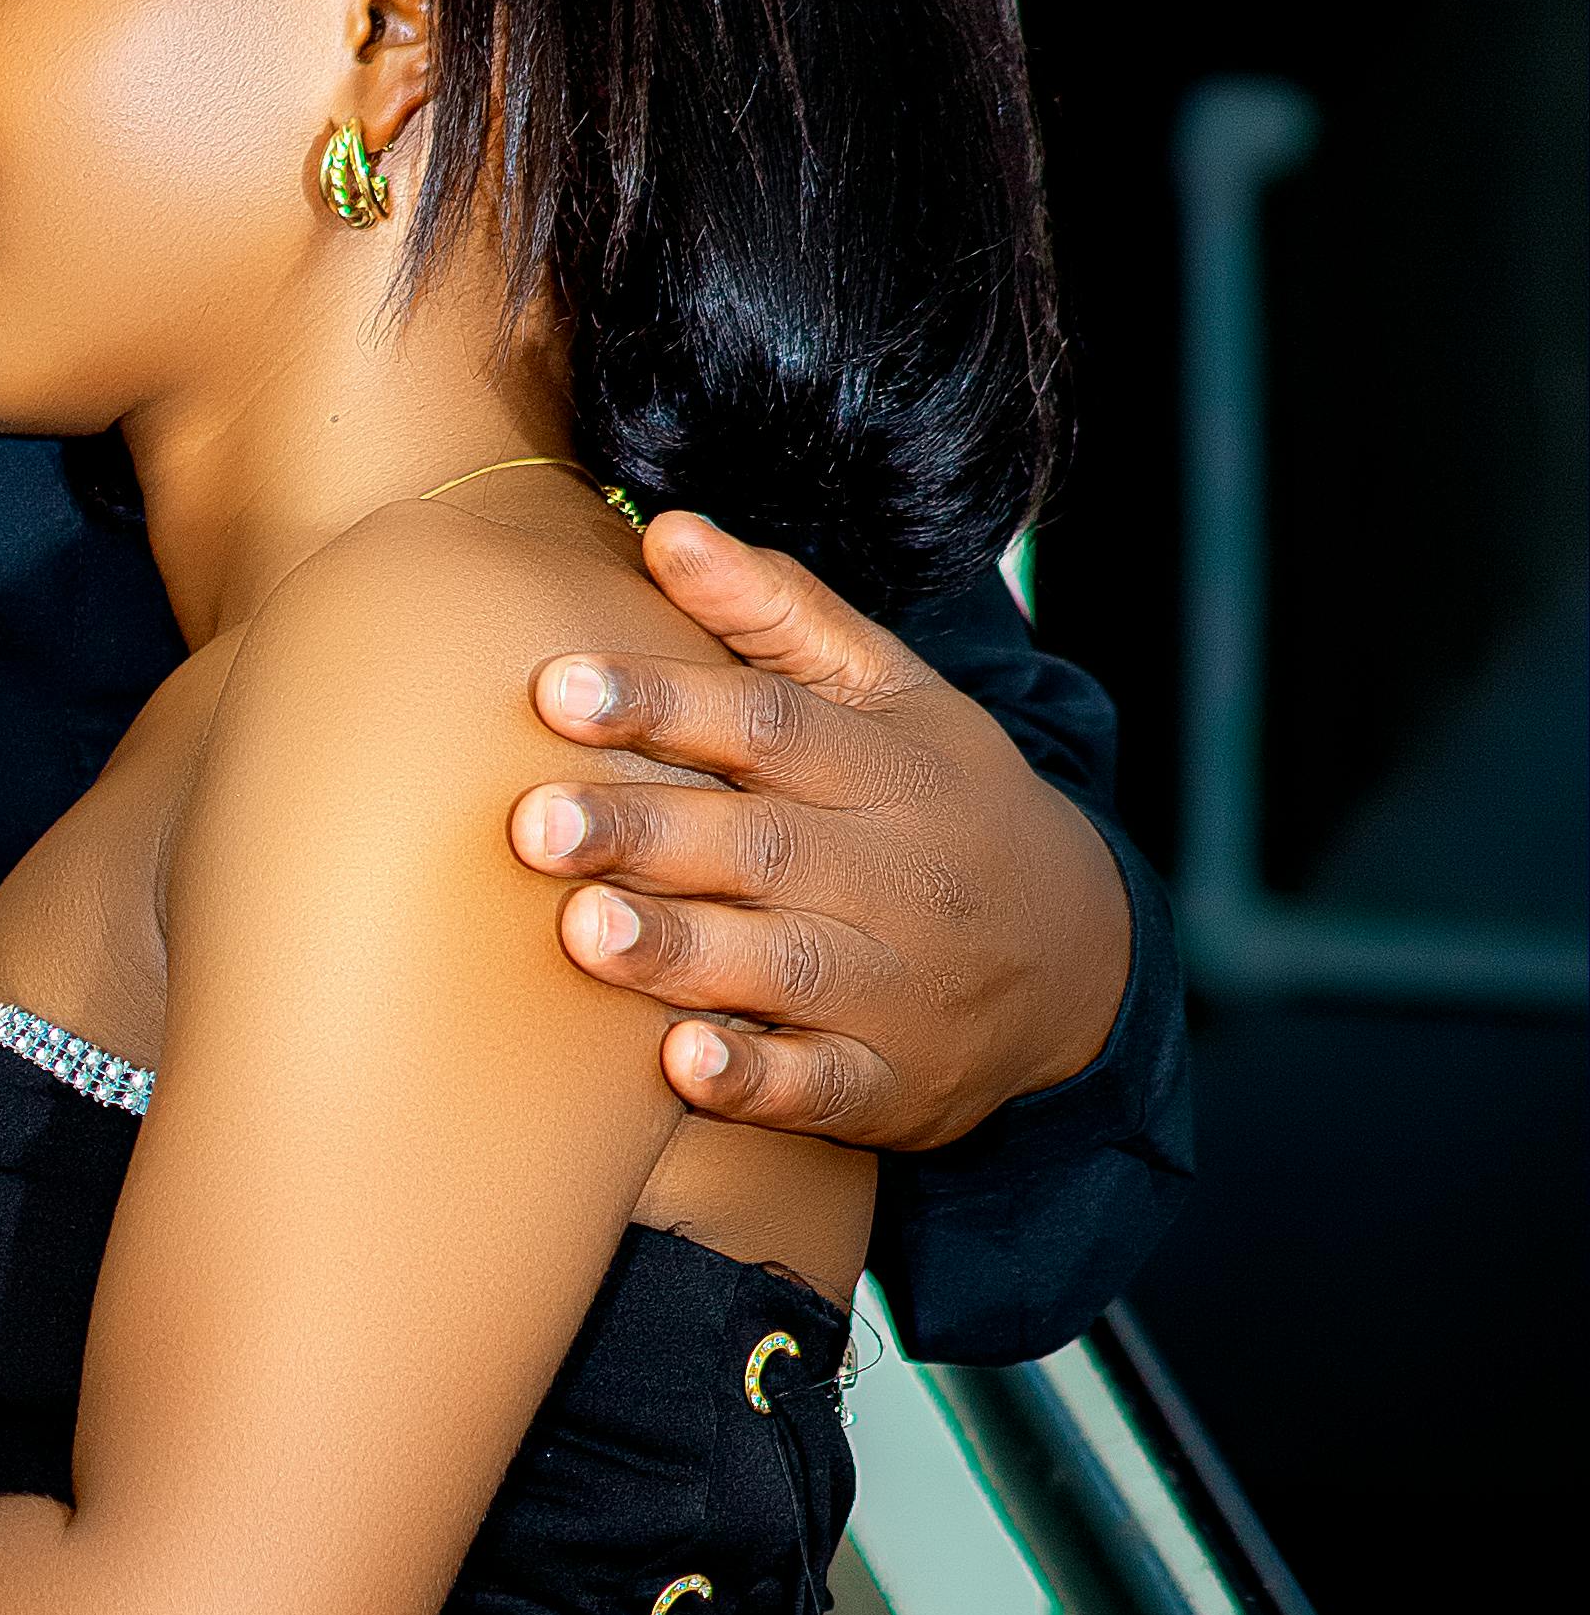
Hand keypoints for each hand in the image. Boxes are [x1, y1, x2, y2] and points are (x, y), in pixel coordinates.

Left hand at [507, 516, 1134, 1150]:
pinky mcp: (882, 1081)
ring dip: (678, 952)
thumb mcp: (897, 695)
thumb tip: (667, 528)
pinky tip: (684, 1064)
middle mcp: (882, 873)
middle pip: (755, 845)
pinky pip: (820, 1086)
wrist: (1082, 960)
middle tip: (534, 819)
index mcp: (877, 767)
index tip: (560, 686)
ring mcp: (885, 983)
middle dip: (644, 834)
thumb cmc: (945, 804)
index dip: (664, 702)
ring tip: (583, 929)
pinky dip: (757, 1081)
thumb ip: (780, 613)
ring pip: (777, 966)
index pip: (764, 722)